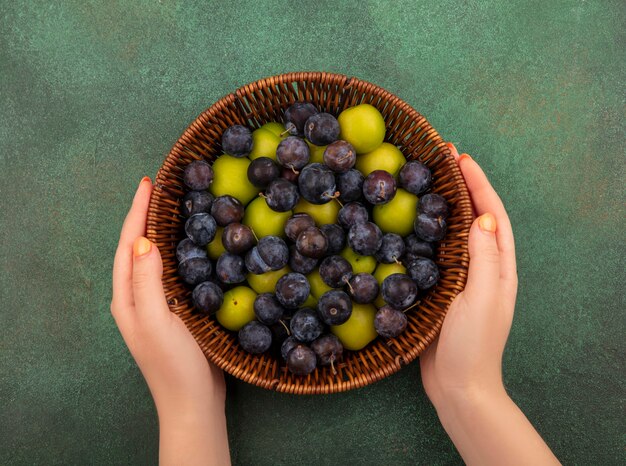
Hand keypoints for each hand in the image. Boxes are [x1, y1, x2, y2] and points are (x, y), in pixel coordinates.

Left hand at [111, 177, 229, 464]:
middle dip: (145, 216)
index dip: (137, 213)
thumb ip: (146, 283)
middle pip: (137, 247)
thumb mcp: (156, 322)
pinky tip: (192, 245)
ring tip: (173, 207)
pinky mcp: (174, 310)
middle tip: (161, 188)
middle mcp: (136, 297)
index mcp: (126, 297)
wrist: (193, 402)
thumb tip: (144, 240)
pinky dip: (178, 251)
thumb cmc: (173, 365)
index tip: (148, 183)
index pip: (129, 245)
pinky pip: (172, 271)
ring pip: (154, 258)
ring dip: (160, 231)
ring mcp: (155, 304)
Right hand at [420, 145, 558, 464]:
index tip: (460, 156)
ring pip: (453, 232)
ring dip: (443, 204)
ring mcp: (460, 278)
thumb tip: (483, 216)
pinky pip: (434, 252)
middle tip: (441, 159)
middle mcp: (482, 267)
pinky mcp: (440, 290)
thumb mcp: (483, 297)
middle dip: (462, 186)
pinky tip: (409, 223)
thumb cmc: (474, 343)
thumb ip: (486, 257)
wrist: (457, 386)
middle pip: (474, 217)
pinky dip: (425, 231)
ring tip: (426, 180)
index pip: (492, 215)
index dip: (478, 184)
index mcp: (499, 267)